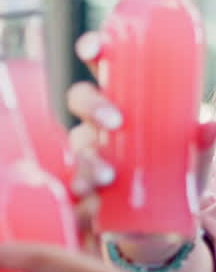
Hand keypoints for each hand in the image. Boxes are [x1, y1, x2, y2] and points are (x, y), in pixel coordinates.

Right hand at [67, 32, 215, 253]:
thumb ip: (203, 140)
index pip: (98, 66)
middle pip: (80, 99)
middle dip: (93, 107)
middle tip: (116, 123)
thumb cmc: (171, 170)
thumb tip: (211, 124)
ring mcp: (85, 155)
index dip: (90, 48)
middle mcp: (95, 123)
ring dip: (85, 159)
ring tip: (105, 177)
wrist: (161, 222)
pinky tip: (91, 202)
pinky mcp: (82, 189)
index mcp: (120, 100)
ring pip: (75, 147)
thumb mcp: (192, 154)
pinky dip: (80, 195)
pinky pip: (70, 187)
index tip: (92, 49)